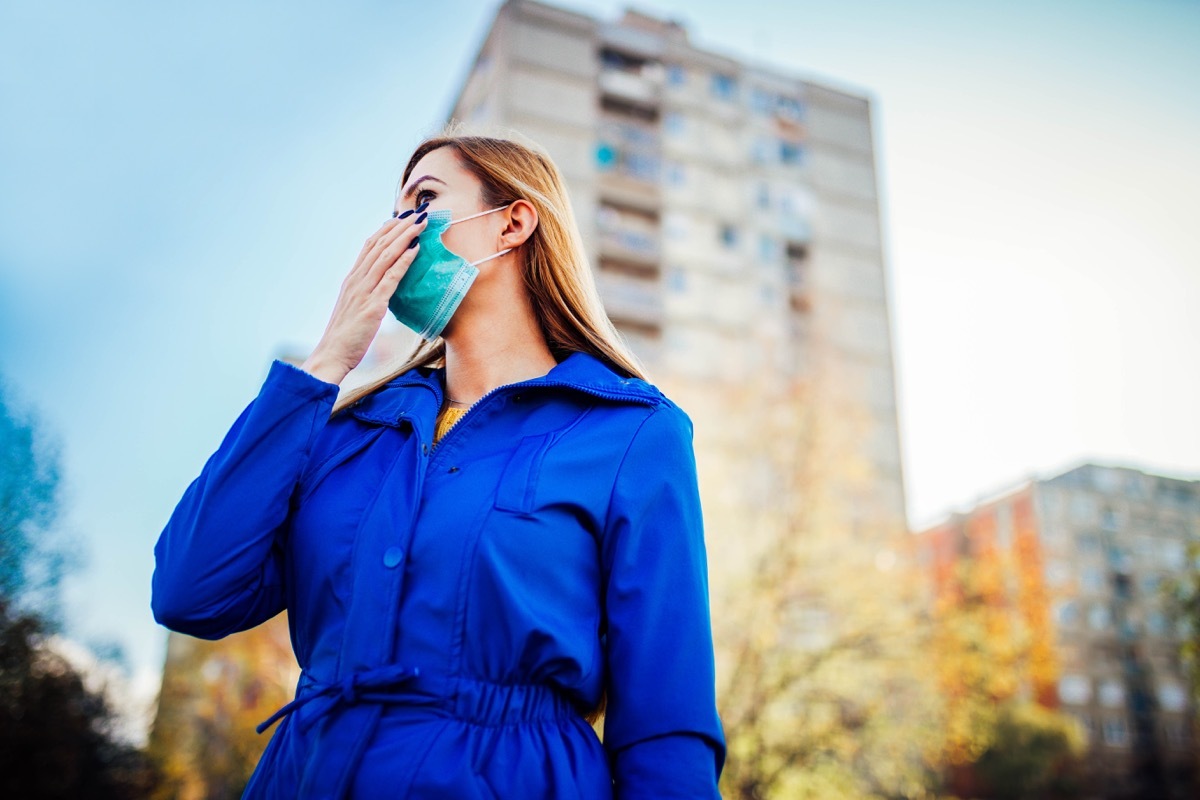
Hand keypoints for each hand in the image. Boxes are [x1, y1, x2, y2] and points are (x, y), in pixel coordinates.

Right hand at [302, 208, 427, 383]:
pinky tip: (416, 250)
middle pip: (379, 245)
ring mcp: (363, 291)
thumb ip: (366, 293)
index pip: (369, 246)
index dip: (387, 230)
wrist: (331, 355)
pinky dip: (404, 261)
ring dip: (405, 237)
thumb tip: (381, 286)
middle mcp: (356, 280)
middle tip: (417, 213)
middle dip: (400, 227)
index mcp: (351, 279)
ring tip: (421, 224)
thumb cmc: (345, 337)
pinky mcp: (373, 306)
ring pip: (385, 256)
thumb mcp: (355, 308)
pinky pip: (391, 278)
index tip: (402, 218)